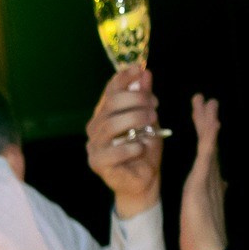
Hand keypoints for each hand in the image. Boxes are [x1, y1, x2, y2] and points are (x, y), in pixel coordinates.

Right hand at [85, 67, 163, 216]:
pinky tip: (141, 147)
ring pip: (110, 124)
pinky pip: (113, 150)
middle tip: (154, 105)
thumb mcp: (150, 120)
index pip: (110, 91)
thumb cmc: (145, 149)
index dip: (123, 78)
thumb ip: (145, 99)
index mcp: (106, 113)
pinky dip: (131, 147)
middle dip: (136, 100)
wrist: (144, 179)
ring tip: (152, 122)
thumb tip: (144, 73)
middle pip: (111, 104)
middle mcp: (96, 126)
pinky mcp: (97, 162)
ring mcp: (94, 144)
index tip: (139, 70)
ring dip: (135, 119)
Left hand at [180, 94, 226, 249]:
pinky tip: (211, 123)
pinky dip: (209, 138)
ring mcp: (209, 177)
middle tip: (205, 98)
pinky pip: (206, 155)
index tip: (205, 114)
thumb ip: (215, 193)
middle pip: (210, 141)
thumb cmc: (203, 235)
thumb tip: (225, 183)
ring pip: (210, 143)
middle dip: (207, 119)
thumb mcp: (204, 208)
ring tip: (207, 100)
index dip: (206, 132)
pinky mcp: (203, 182)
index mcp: (209, 181)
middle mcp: (212, 175)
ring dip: (208, 121)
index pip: (207, 151)